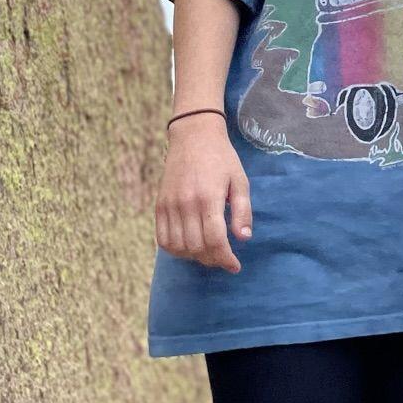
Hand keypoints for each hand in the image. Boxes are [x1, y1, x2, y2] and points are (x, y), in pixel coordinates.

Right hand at [156, 120, 251, 273]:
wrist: (193, 136)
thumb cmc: (222, 158)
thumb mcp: (240, 181)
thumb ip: (242, 211)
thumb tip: (243, 238)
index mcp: (209, 197)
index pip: (215, 240)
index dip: (225, 258)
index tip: (235, 266)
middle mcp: (186, 204)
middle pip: (196, 247)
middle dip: (212, 259)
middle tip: (223, 258)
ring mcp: (169, 205)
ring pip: (178, 247)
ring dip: (194, 257)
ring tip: (208, 252)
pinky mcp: (159, 206)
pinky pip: (162, 239)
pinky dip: (175, 250)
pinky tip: (189, 247)